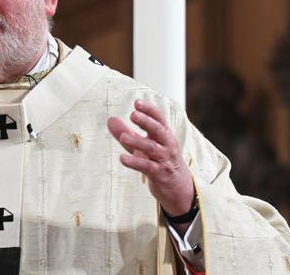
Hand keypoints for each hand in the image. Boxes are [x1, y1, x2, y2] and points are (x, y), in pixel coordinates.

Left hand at [107, 99, 193, 227]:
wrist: (179, 188)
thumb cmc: (159, 162)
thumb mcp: (143, 146)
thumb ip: (127, 133)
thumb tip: (110, 119)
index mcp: (164, 135)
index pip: (159, 119)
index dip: (149, 110)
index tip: (137, 102)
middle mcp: (167, 145)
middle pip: (158, 130)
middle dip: (146, 121)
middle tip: (133, 114)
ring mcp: (164, 160)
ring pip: (152, 148)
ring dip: (137, 142)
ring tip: (122, 137)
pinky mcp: (160, 175)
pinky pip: (148, 167)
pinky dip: (135, 162)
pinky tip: (122, 159)